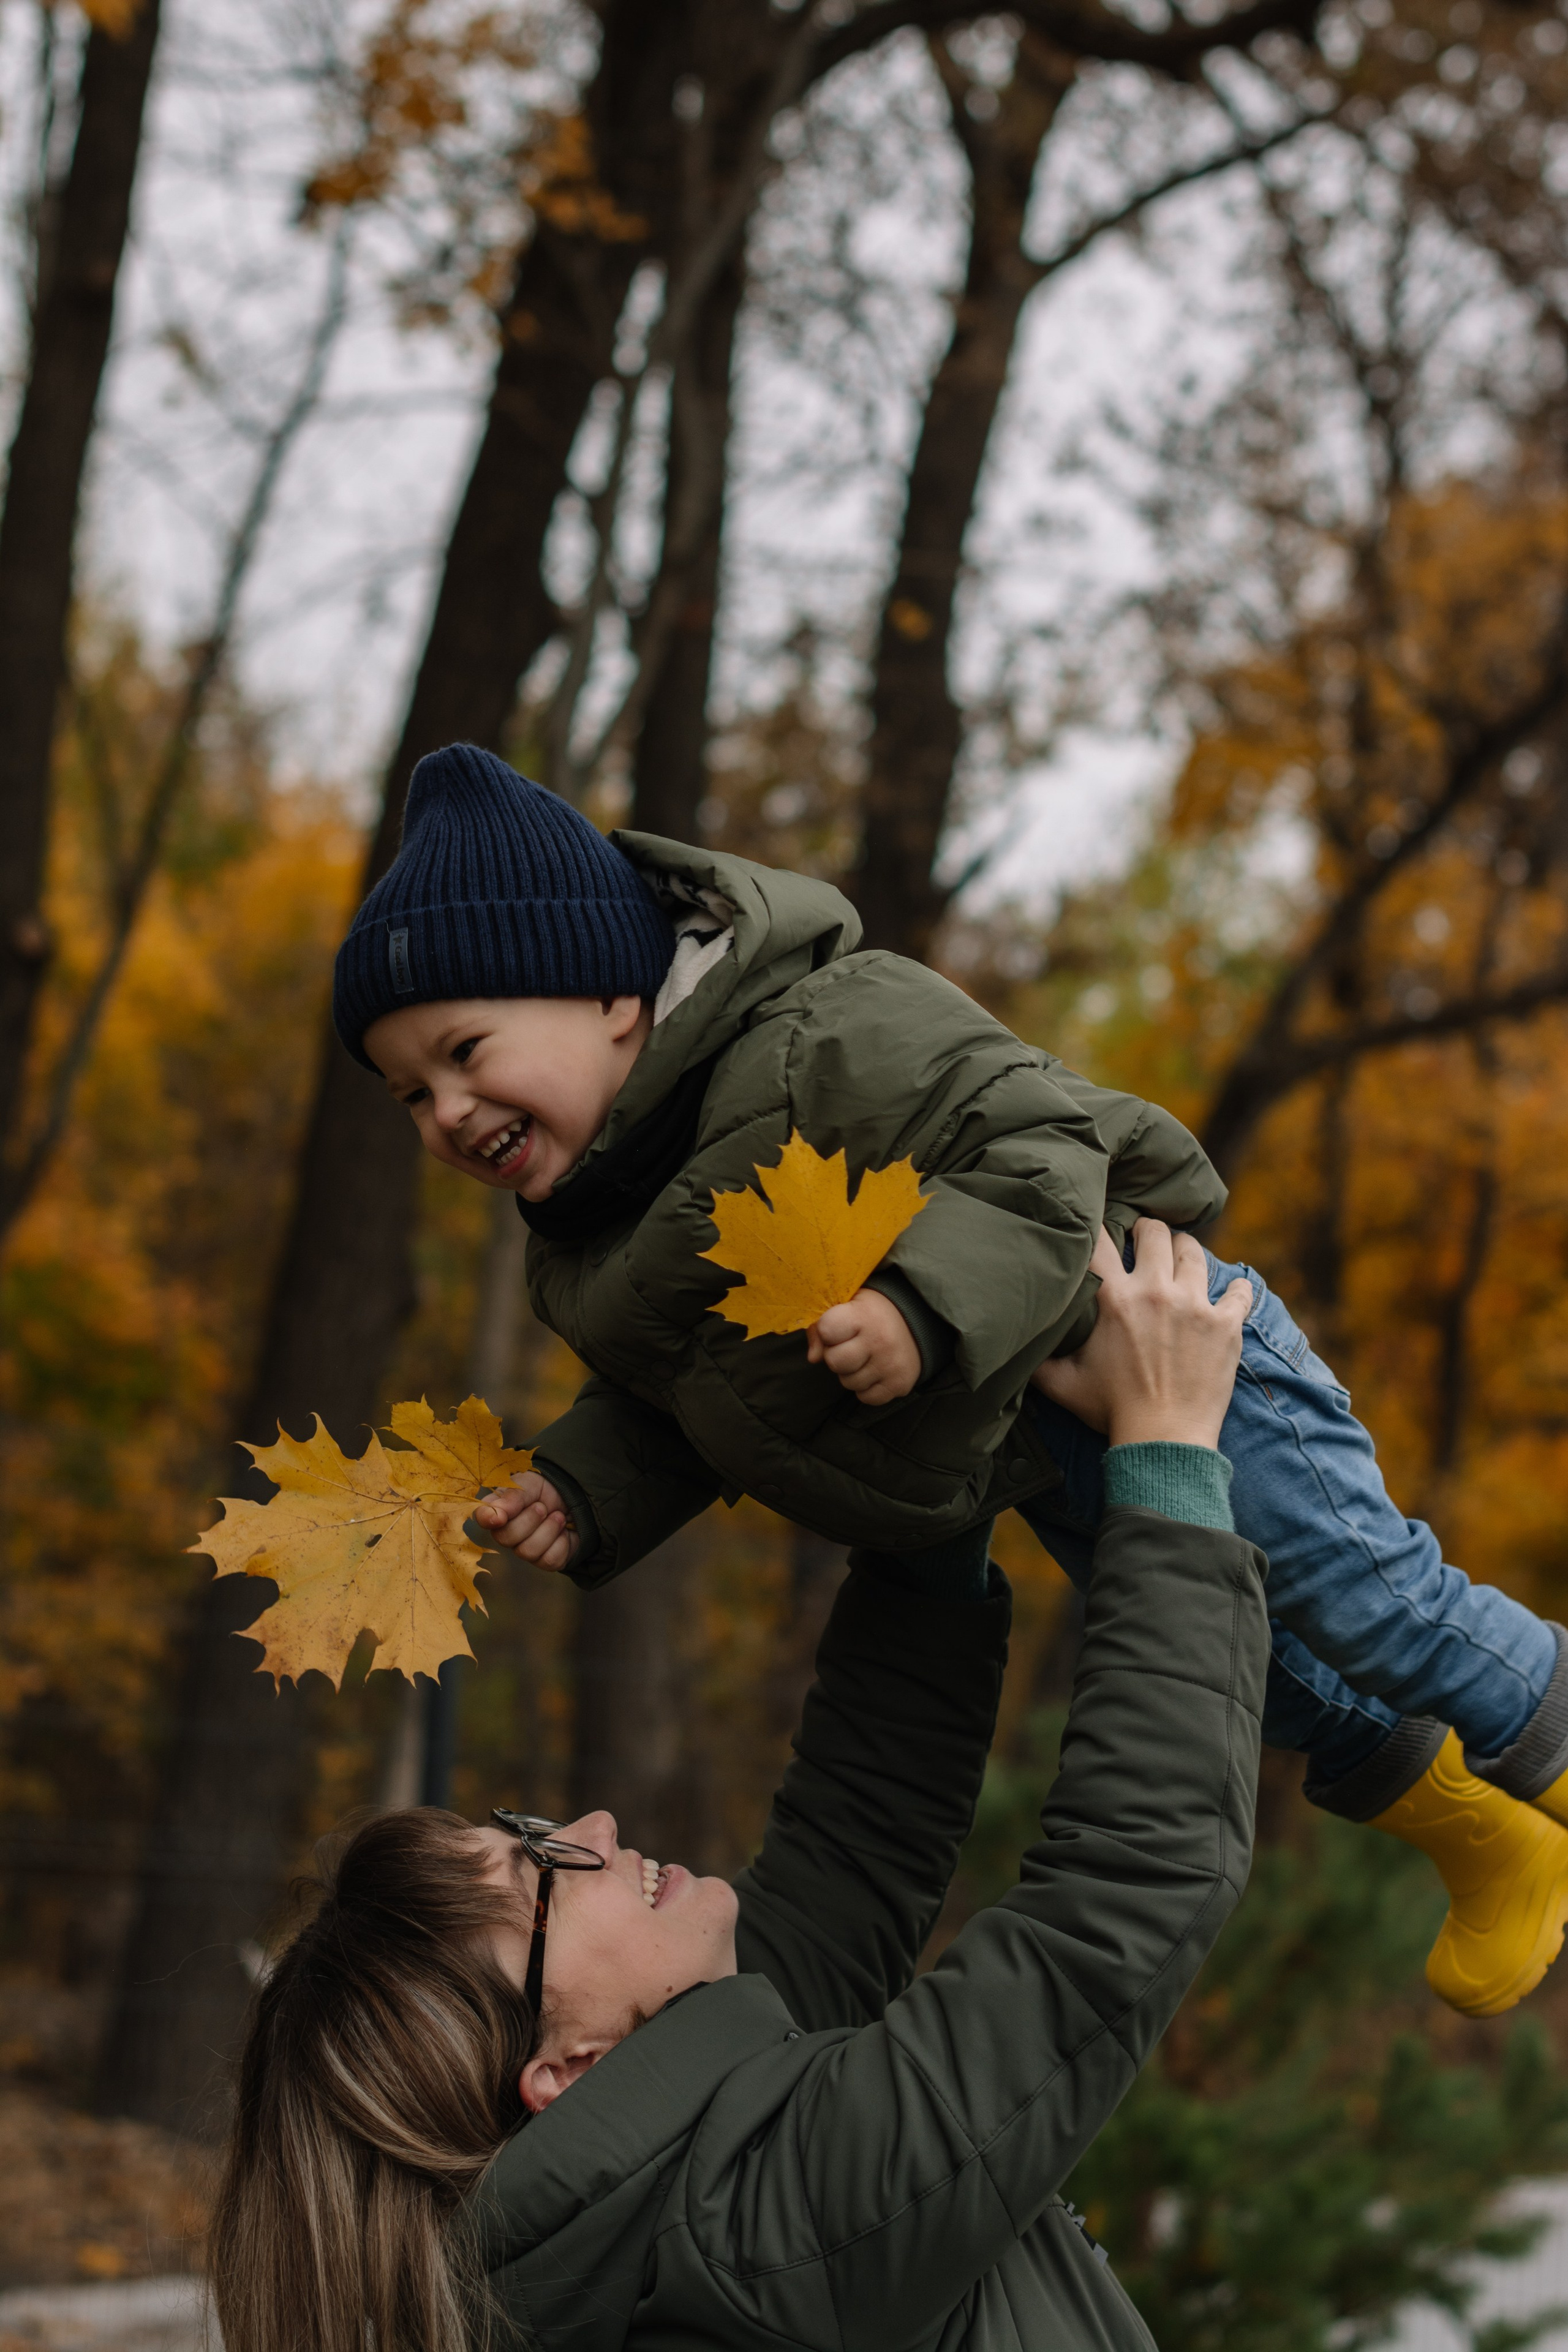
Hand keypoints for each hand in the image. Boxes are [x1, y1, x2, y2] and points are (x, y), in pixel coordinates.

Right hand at [473, 1472, 578, 1570]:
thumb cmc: (544, 1491)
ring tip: (557, 1516)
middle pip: (505, 1538)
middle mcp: (505, 1533)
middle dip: (530, 1520)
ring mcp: (524, 1549)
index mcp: (497, 1509)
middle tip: (542, 1507)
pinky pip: (549, 1560)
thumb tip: (496, 1513)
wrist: (573, 1500)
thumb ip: (513, 1496)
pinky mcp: (544, 1561)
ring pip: (528, 1552)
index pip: (481, 1517)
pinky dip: (561, 1542)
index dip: (487, 1518)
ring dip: (548, 1529)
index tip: (499, 1517)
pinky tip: (563, 1532)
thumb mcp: (529, 1484)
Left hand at [807, 1287, 920, 1405]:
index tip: (838, 1329)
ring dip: (851, 1373)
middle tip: (851, 1346)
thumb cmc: (873, 1314)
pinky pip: (866, 1398)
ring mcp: (890, 1365)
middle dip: (836, 1356)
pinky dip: (867, 1388)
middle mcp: (879, 1340)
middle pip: (834, 1362)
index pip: (826, 1330)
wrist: (917, 1323)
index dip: (827, 1332)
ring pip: (848, 1383)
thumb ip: (822, 1326)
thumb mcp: (848, 1306)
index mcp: (863, 1315)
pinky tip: (875, 1371)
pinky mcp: (899, 1384)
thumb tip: (813, 1358)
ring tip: (865, 1358)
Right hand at [1031, 1219, 1250, 1449]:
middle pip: (1155, 1232)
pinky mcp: (1226, 1325)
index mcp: (1114, 1299)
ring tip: (1181, 1258)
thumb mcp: (1061, 1383)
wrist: (1163, 1441)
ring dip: (1185, 1251)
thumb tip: (1016, 1341)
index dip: (1097, 1227)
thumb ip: (1037, 1357)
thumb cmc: (1112, 1411)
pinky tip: (1232, 1290)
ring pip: (1194, 1252)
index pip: (1100, 1242)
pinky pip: (1239, 1290)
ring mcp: (1195, 1305)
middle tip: (1144, 1237)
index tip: (1101, 1229)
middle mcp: (1155, 1291)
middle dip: (1147, 1230)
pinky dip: (1237, 1288)